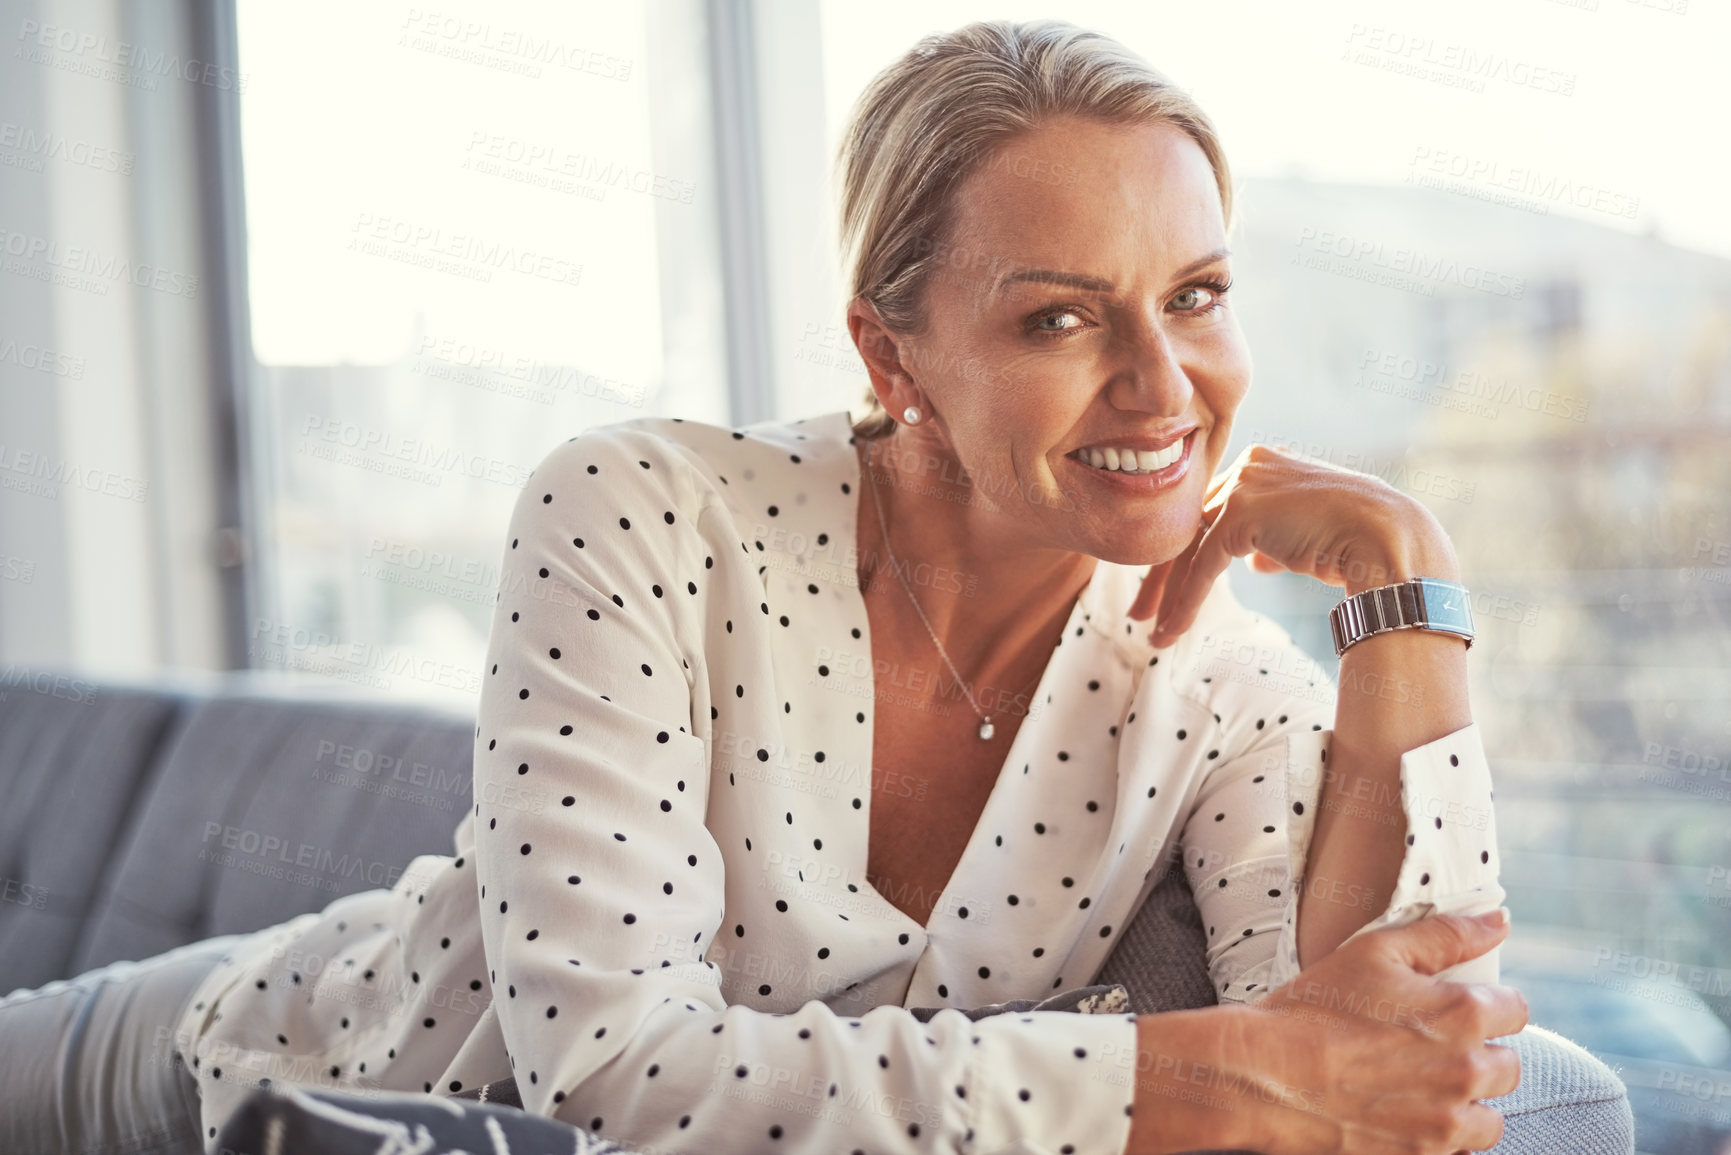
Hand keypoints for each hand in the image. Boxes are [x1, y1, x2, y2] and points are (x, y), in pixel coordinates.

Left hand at [1127, 443, 1460, 644]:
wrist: (1391, 540)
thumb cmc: (1361, 541)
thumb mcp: (1308, 533)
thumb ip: (1273, 537)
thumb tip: (1255, 558)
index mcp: (1265, 463)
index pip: (1211, 510)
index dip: (1187, 552)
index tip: (1167, 587)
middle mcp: (1250, 466)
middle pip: (1191, 524)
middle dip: (1164, 573)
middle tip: (1140, 609)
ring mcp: (1245, 485)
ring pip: (1189, 545)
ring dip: (1166, 592)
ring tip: (1149, 628)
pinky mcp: (1243, 513)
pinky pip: (1202, 565)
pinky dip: (1185, 600)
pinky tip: (1171, 630)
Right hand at [1241, 909, 1527, 1153]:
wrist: (1266, 1076)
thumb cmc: (1315, 1008)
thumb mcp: (1375, 952)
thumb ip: (1445, 935)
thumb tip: (1499, 921)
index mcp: (1463, 1014)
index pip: (1515, 1010)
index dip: (1486, 1005)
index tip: (1454, 1008)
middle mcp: (1468, 1071)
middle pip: (1508, 1067)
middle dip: (1478, 1055)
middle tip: (1429, 1048)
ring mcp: (1448, 1122)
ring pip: (1490, 1118)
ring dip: (1467, 1104)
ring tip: (1420, 1088)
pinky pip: (1459, 1152)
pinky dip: (1441, 1138)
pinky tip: (1404, 1116)